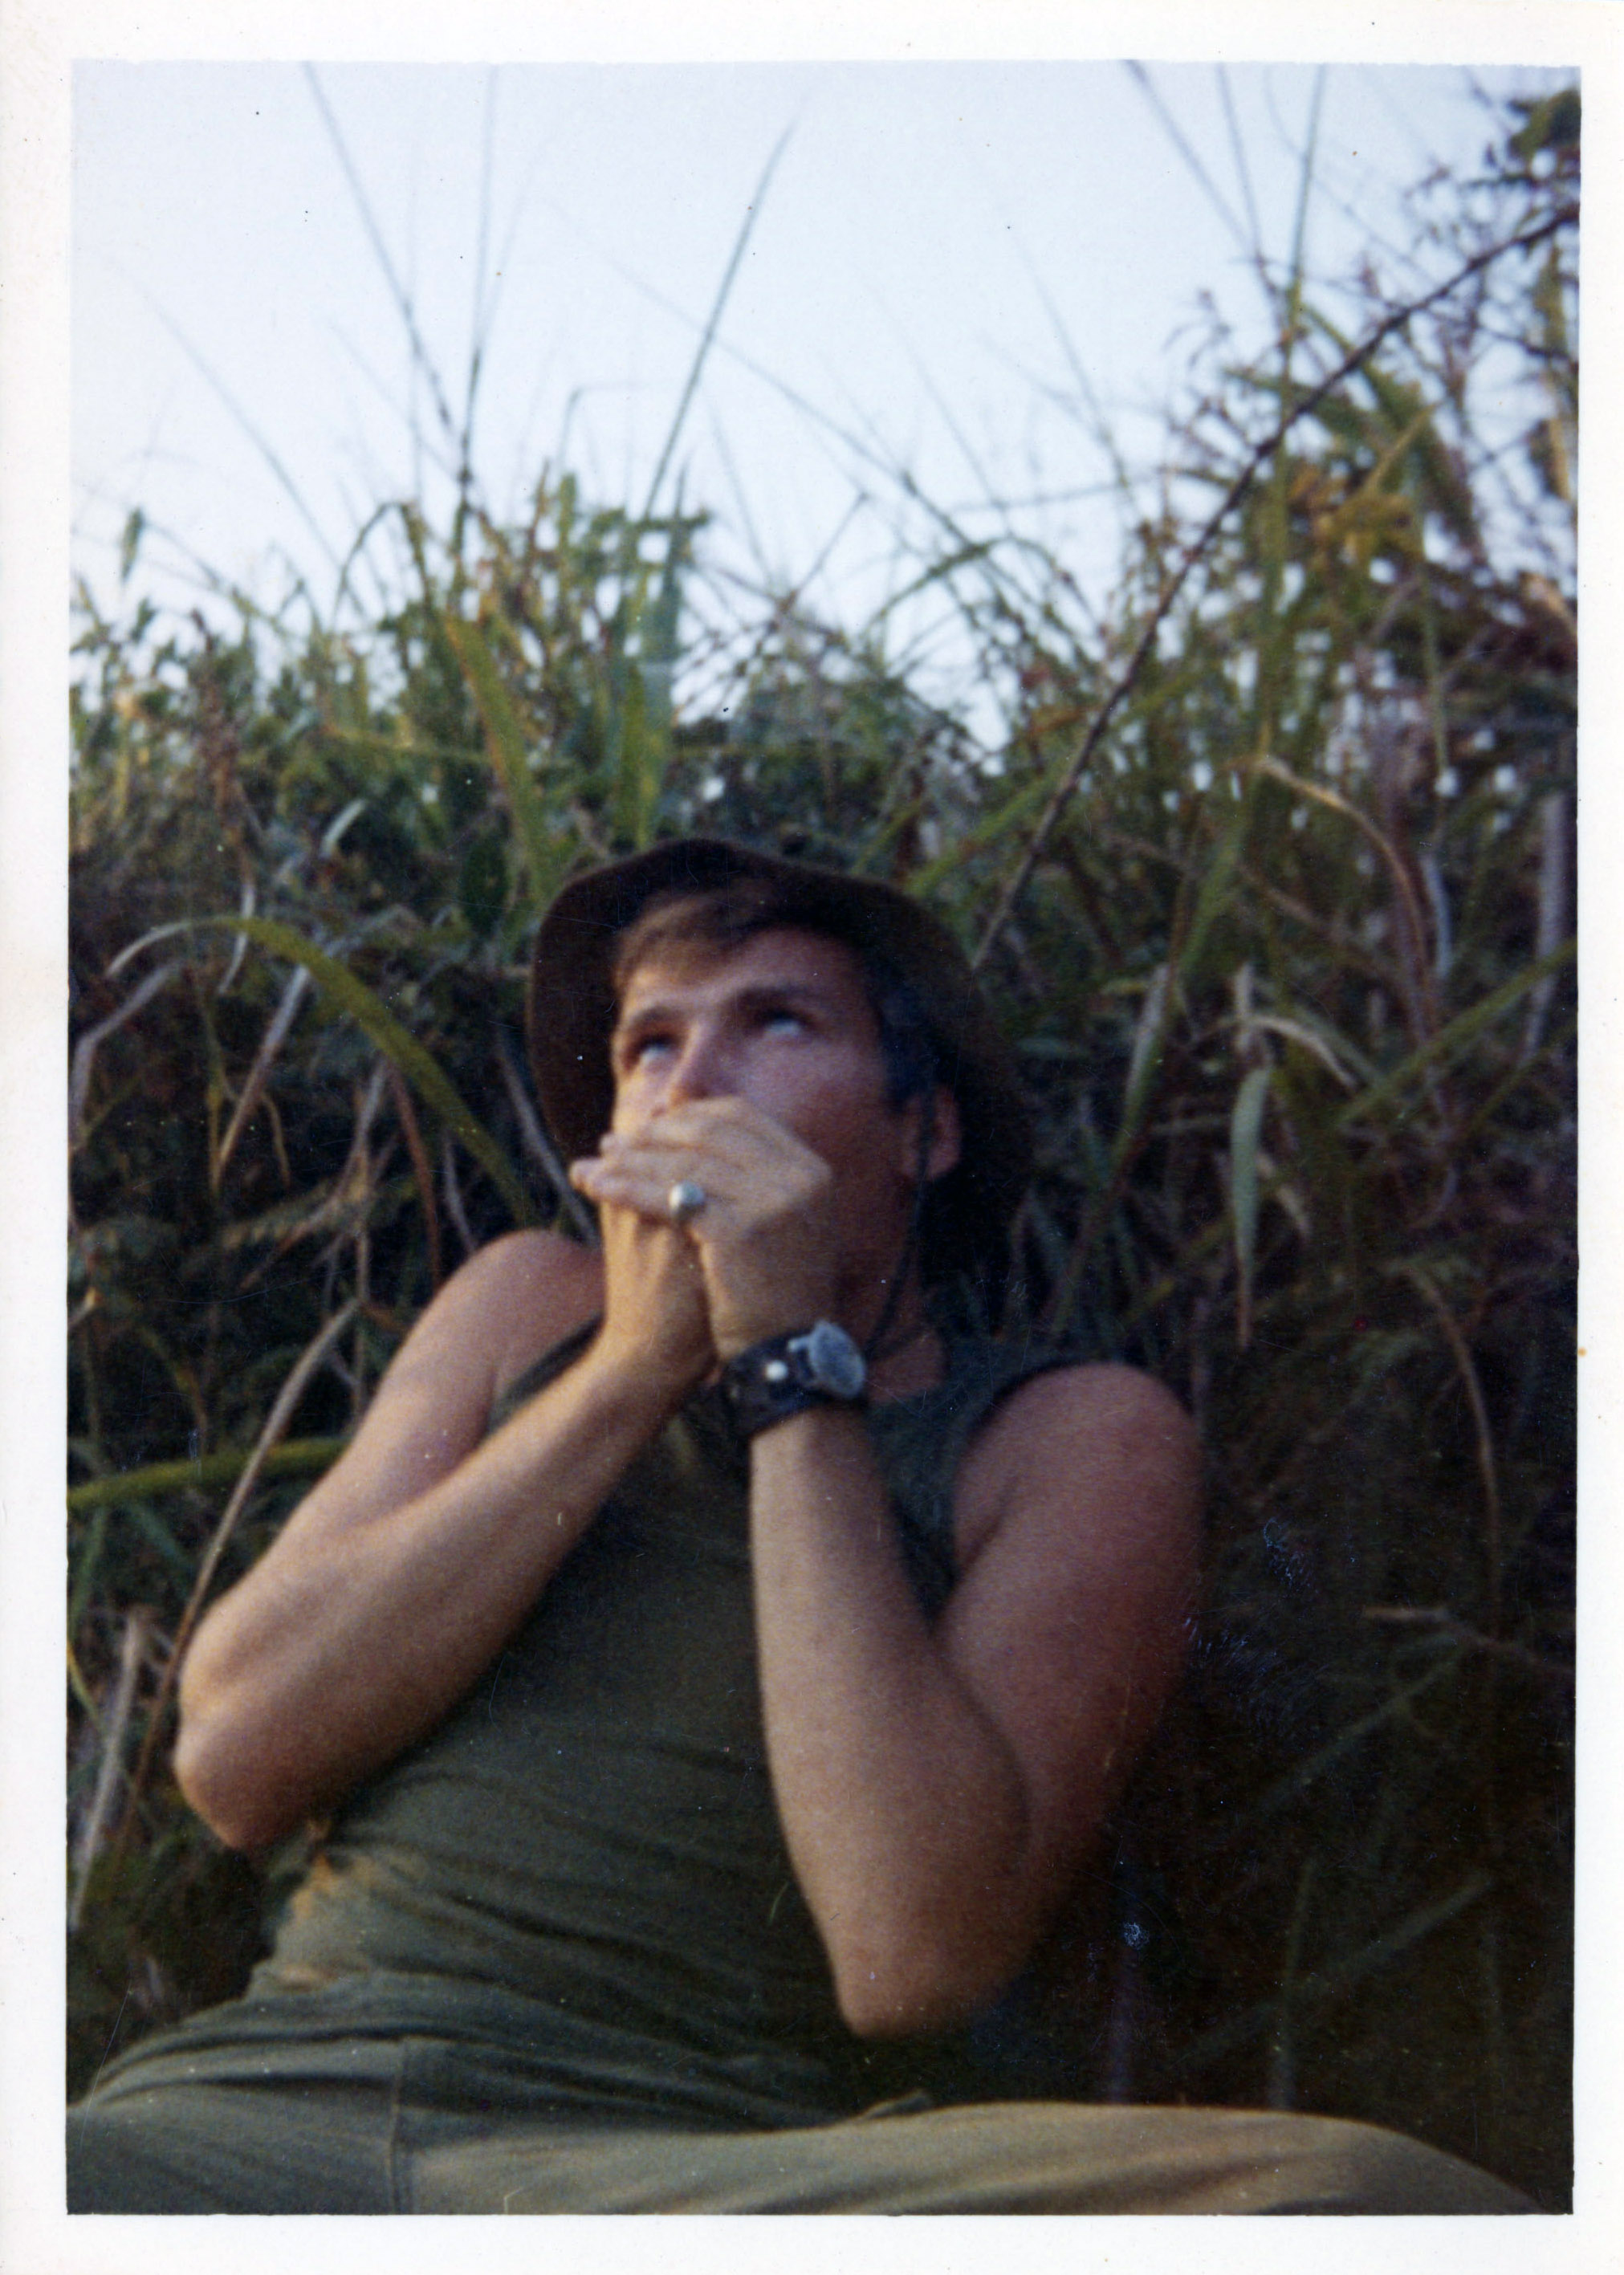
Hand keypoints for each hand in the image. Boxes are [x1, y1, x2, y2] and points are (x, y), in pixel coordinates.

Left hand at [571, 1098, 841, 1358]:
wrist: (785, 1354)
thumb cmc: (770, 1290)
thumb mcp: (774, 1220)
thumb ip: (746, 1171)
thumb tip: (692, 1116)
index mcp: (811, 1170)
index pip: (740, 1116)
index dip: (688, 1115)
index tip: (650, 1124)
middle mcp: (800, 1178)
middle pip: (710, 1133)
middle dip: (655, 1134)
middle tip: (613, 1143)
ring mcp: (774, 1202)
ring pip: (685, 1163)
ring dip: (632, 1159)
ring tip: (598, 1162)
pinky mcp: (740, 1231)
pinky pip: (669, 1197)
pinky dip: (626, 1188)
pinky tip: (596, 1187)